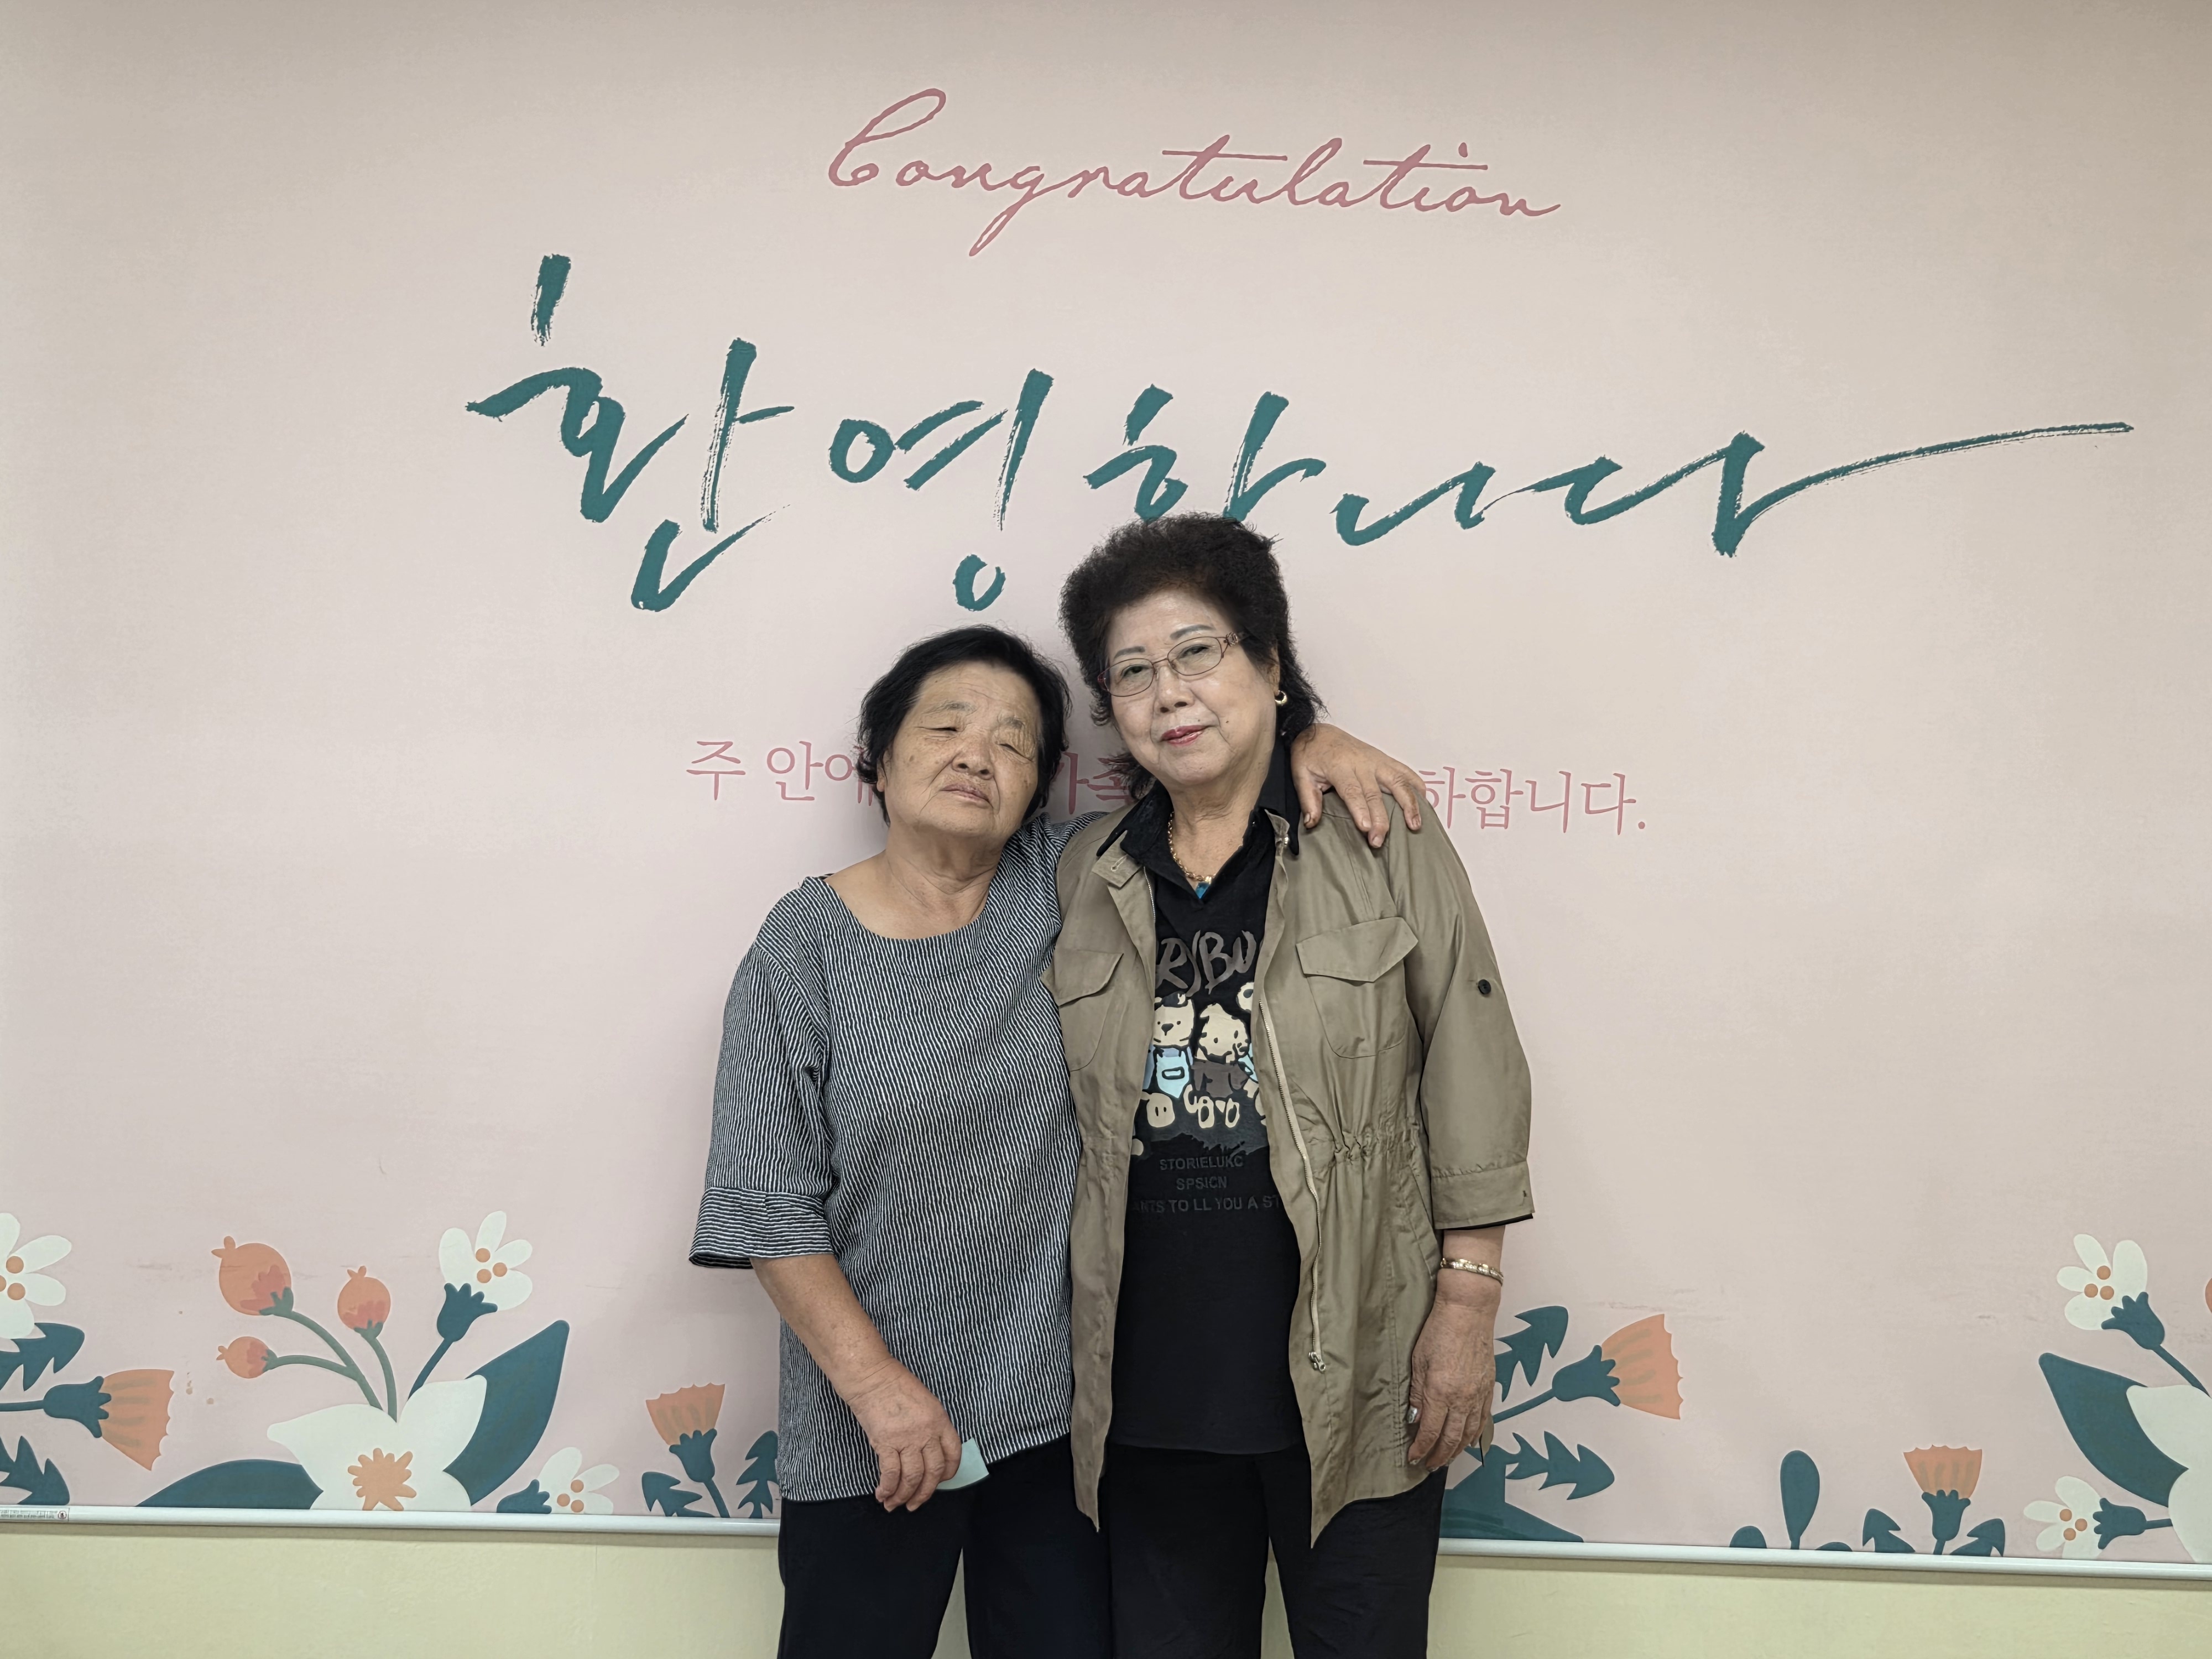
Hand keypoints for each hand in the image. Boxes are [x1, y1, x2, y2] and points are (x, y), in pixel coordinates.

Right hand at [844, 1359, 962, 1510]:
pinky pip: (891, 1473)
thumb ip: (931, 1426)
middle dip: (924, 1493)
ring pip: (912, 1478)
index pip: (953, 1454)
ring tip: (895, 1504)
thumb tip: (928, 1452)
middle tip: (915, 1504)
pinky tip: (882, 1495)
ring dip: (904, 1496)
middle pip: (933, 1472)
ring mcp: (907, 1438)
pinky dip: (887, 1488)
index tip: (939, 1482)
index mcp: (940, 1420)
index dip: (948, 1473)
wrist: (872, 1376)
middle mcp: (927, 1432)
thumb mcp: (925, 1402)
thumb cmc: (895, 1385)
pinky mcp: (886, 1442)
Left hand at [1288, 723, 1425, 846]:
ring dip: (1409, 803)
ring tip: (1414, 824)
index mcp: (1340, 767)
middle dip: (1380, 819)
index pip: (1353, 791)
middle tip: (1379, 840)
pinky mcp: (1385, 760)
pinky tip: (1424, 801)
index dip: (1361, 810)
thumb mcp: (1301, 775)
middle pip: (1376, 793)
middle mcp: (1362, 763)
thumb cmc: (1311, 754)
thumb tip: (1312, 822)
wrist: (1319, 732)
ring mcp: (1377, 761)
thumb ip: (1308, 799)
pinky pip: (1405, 772)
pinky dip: (1417, 785)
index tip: (1366, 829)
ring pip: (1398, 781)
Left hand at [1406, 1278, 1499, 1470]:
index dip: (1421, 1449)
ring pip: (1468, 1434)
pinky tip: (1469, 1442)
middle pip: (1450, 1439)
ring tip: (1446, 1459)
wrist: (1469, 1312)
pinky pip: (1483, 1420)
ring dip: (1456, 1450)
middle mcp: (1462, 1399)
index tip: (1414, 1458)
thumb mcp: (1418, 1361)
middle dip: (1438, 1456)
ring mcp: (1478, 1395)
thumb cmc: (1440, 1330)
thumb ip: (1417, 1393)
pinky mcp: (1489, 1388)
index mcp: (1440, 1393)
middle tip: (1429, 1466)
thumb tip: (1414, 1418)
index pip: (1429, 1432)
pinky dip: (1475, 1435)